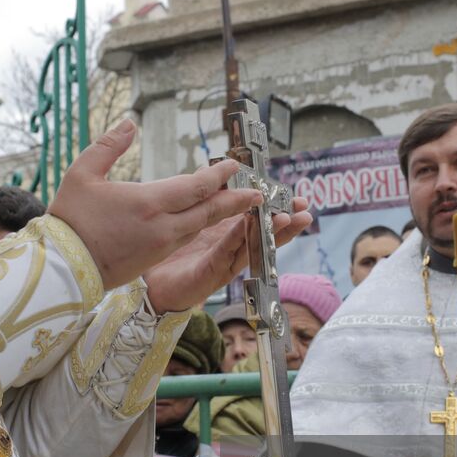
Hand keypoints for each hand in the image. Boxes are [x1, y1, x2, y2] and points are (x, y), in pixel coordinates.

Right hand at [47, 120, 262, 289]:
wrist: (61, 268)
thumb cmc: (71, 219)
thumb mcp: (82, 173)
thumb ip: (109, 145)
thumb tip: (130, 123)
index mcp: (149, 202)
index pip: (197, 186)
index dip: (219, 175)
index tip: (235, 165)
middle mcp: (163, 226)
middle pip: (210, 210)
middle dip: (237, 200)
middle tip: (259, 193)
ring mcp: (162, 246)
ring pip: (200, 226)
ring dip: (222, 214)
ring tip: (238, 203)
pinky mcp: (155, 258)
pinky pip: (186, 238)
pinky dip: (202, 226)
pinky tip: (205, 218)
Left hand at [143, 197, 312, 313]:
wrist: (152, 284)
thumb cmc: (172, 254)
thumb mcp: (192, 221)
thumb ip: (207, 200)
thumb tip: (217, 172)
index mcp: (229, 235)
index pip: (258, 219)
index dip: (277, 208)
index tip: (295, 196)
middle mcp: (231, 249)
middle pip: (264, 234)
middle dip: (285, 222)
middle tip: (304, 209)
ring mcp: (224, 263)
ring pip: (252, 246)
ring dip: (270, 233)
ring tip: (287, 219)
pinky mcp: (209, 274)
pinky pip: (225, 253)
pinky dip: (237, 239)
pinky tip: (246, 226)